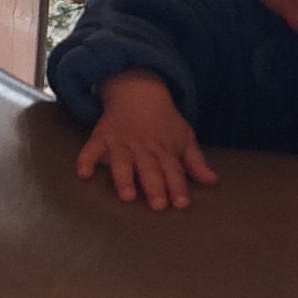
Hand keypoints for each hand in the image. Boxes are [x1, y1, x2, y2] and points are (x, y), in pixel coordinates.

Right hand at [78, 71, 219, 210]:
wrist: (138, 91)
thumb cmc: (164, 121)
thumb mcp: (185, 137)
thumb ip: (196, 162)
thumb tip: (214, 182)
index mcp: (165, 149)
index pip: (173, 170)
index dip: (178, 187)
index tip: (181, 204)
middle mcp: (143, 148)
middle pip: (150, 169)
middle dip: (154, 186)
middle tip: (158, 206)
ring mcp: (121, 143)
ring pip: (122, 162)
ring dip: (124, 178)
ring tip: (127, 196)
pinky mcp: (102, 137)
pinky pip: (91, 149)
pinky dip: (86, 160)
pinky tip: (83, 174)